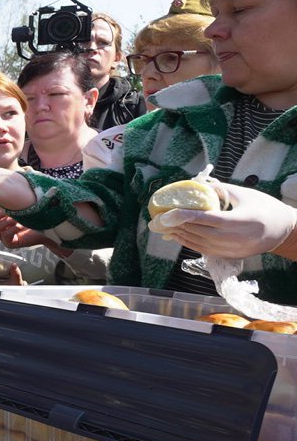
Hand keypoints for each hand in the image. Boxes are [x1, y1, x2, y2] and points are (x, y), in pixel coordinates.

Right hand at [0, 201, 51, 249]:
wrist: (47, 222)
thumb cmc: (31, 209)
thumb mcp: (16, 200)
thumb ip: (3, 197)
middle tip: (5, 211)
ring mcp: (3, 235)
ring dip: (4, 222)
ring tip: (15, 218)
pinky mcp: (10, 243)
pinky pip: (5, 238)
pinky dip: (11, 230)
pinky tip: (19, 226)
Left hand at [150, 180, 296, 257]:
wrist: (284, 231)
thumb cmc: (265, 208)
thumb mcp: (245, 194)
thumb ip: (221, 190)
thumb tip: (198, 184)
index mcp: (241, 221)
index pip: (208, 219)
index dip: (185, 217)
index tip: (166, 215)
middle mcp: (235, 239)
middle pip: (199, 232)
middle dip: (176, 225)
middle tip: (156, 219)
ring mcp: (232, 250)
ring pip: (199, 243)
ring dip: (179, 235)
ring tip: (162, 227)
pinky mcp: (229, 256)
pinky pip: (204, 250)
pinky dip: (189, 242)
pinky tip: (177, 235)